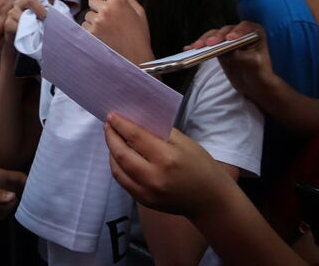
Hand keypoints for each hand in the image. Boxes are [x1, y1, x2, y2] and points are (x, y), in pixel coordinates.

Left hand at [82, 0, 152, 63]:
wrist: (136, 58)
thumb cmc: (139, 35)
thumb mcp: (139, 12)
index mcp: (118, 1)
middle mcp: (105, 9)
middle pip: (91, 1)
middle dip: (98, 7)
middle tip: (108, 18)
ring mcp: (97, 22)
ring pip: (87, 15)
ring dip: (94, 20)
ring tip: (107, 30)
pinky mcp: (90, 34)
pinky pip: (84, 27)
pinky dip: (91, 31)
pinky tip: (102, 36)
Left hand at [104, 113, 230, 218]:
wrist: (210, 200)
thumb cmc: (201, 166)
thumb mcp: (184, 142)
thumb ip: (158, 133)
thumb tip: (135, 123)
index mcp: (166, 158)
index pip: (135, 137)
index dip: (121, 125)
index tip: (112, 115)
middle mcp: (154, 177)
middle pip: (121, 154)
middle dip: (111, 137)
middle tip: (108, 125)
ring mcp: (147, 193)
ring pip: (117, 170)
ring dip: (111, 152)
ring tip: (112, 139)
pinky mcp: (144, 202)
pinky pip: (123, 182)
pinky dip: (118, 167)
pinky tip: (119, 157)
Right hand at [186, 22, 274, 98]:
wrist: (254, 85)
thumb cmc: (260, 73)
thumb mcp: (253, 64)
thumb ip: (240, 56)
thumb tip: (224, 51)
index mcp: (255, 32)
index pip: (244, 28)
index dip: (236, 31)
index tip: (229, 39)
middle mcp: (240, 33)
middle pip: (225, 31)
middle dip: (216, 37)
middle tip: (209, 43)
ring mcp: (228, 40)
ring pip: (214, 36)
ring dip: (204, 41)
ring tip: (196, 47)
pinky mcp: (218, 48)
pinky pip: (208, 45)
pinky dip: (199, 47)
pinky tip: (190, 48)